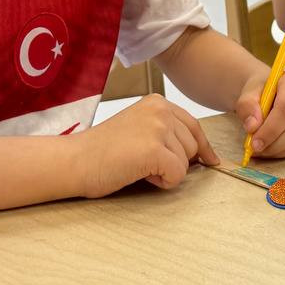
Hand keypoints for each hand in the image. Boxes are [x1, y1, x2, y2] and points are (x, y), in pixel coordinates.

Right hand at [75, 94, 219, 197]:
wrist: (75, 161)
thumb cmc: (103, 151)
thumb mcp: (139, 129)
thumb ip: (167, 133)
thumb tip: (203, 154)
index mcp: (157, 102)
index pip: (194, 126)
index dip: (202, 148)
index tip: (209, 160)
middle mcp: (160, 110)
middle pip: (193, 146)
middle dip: (174, 161)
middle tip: (142, 161)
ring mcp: (158, 128)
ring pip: (186, 162)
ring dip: (166, 172)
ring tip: (137, 165)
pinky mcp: (155, 149)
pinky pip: (177, 175)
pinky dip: (162, 182)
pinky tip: (139, 173)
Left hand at [235, 70, 284, 157]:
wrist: (274, 91)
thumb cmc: (264, 91)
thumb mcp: (250, 91)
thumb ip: (247, 105)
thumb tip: (252, 126)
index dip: (270, 128)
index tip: (254, 142)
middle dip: (274, 143)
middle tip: (255, 149)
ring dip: (279, 150)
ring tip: (262, 149)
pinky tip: (272, 149)